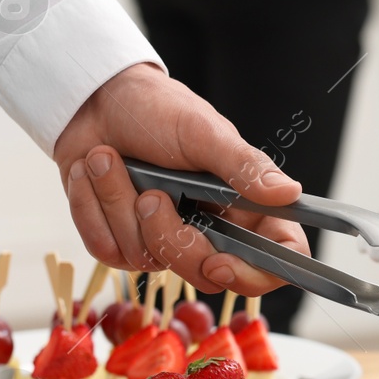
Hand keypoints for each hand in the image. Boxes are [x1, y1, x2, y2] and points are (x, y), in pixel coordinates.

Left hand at [55, 63, 310, 295]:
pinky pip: (107, 250)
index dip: (255, 274)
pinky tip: (90, 176)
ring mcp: (166, 240)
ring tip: (107, 159)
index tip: (221, 261)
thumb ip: (245, 167)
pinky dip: (91, 209)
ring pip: (149, 259)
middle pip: (206, 275)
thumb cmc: (157, 109)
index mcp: (247, 205)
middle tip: (151, 194)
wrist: (95, 103)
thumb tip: (289, 194)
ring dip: (118, 205)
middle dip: (169, 236)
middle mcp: (212, 229)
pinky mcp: (122, 242)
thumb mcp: (204, 133)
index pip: (277, 260)